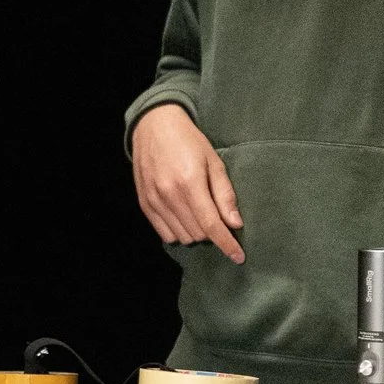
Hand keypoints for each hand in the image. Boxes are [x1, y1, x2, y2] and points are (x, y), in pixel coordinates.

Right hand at [133, 104, 244, 263]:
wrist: (154, 126)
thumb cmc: (188, 141)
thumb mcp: (214, 162)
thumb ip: (225, 194)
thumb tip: (235, 223)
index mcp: (190, 183)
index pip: (211, 225)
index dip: (227, 244)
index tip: (239, 257)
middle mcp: (169, 195)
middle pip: (198, 234)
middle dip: (213, 232)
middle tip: (218, 216)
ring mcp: (154, 201)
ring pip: (182, 237)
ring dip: (196, 233)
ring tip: (200, 213)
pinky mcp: (145, 204)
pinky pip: (165, 233)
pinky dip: (179, 232)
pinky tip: (184, 216)